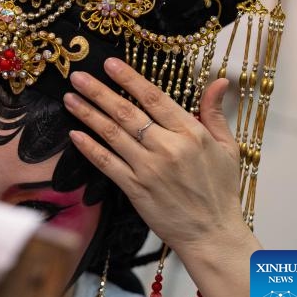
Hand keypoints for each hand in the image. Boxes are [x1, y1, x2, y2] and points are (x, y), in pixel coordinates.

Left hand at [62, 58, 243, 250]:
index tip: (109, 63)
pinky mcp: (135, 188)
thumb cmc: (220, 190)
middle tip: (77, 76)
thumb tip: (218, 81)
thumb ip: (215, 113)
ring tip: (69, 98)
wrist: (212, 234)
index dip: (129, 78)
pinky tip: (74, 134)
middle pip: (126, 112)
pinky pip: (107, 163)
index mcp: (190, 133)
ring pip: (112, 134)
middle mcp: (167, 148)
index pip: (154, 98)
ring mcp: (149, 168)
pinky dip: (89, 147)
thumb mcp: (226, 148)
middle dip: (98, 91)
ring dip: (87, 114)